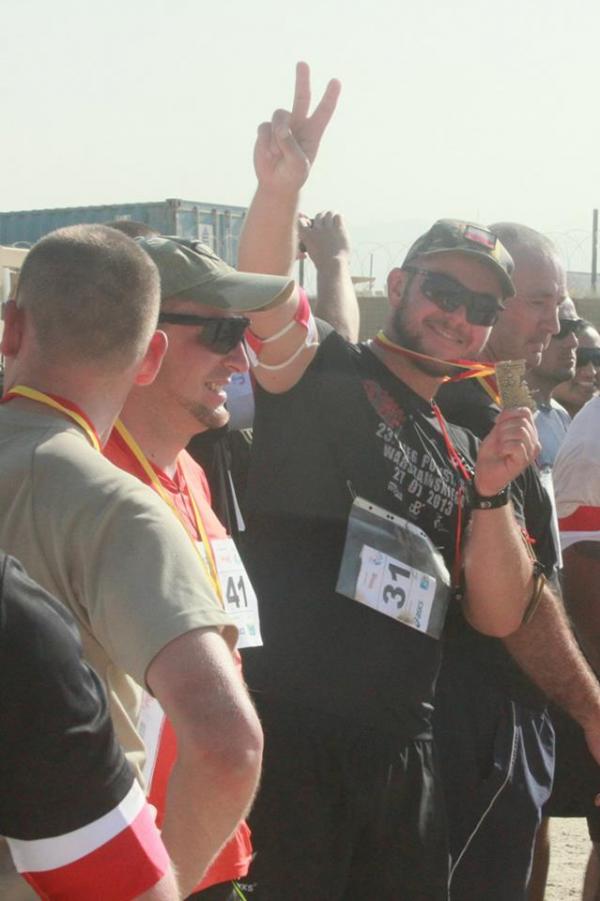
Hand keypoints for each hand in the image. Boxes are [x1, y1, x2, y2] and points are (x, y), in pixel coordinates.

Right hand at [253, 61, 340, 193]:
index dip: (330, 97)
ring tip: (276, 153)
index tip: (336, 81)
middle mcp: (299, 125)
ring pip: (279, 116)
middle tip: (302, 63)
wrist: (275, 184)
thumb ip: (291, 145)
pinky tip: (268, 154)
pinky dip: (265, 142)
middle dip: (302, 80)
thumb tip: (281, 129)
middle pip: (301, 97)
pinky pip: (264, 128)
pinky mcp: (266, 130)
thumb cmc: (292, 176)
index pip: (324, 111)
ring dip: (277, 134)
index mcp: (313, 133)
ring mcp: (282, 126)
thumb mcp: (298, 165)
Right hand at [298, 211, 349, 268]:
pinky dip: (338, 218)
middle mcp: (316, 230)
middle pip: (319, 216)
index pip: (301, 221)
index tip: (309, 223)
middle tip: (326, 221)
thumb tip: (312, 241)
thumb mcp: (311, 253)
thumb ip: (310, 244)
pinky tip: (339, 223)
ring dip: (331, 216)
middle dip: (322, 217)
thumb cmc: (322, 263)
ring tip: (333, 219)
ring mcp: (328, 228)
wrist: (332, 265)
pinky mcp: (339, 229)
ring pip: (328, 214)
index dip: (305, 220)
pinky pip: (338, 217)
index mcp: (307, 236)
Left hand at [474, 407, 540, 496]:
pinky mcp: (525, 460)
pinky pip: (516, 445)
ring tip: (501, 447)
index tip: (498, 426)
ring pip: (520, 432)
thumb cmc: (492, 454)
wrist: (484, 474)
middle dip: (504, 428)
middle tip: (499, 441)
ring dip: (503, 438)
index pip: (526, 412)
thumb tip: (508, 409)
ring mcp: (531, 452)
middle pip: (522, 421)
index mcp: (529, 432)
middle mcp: (534, 441)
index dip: (509, 414)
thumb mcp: (497, 431)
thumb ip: (505, 419)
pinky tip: (503, 454)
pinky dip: (504, 447)